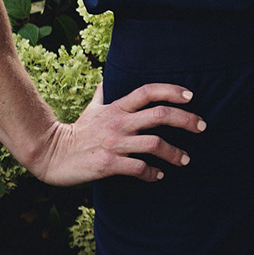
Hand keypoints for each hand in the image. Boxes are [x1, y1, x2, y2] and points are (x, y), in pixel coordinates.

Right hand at [25, 82, 204, 186]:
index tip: (191, 96)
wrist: (51, 154)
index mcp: (117, 107)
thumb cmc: (76, 132)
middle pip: (160, 115)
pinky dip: (153, 173)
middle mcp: (119, 122)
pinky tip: (159, 175)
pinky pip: (138, 168)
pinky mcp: (108, 164)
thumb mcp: (92, 109)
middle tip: (202, 127)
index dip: (172, 91)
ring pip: (154, 144)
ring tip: (185, 159)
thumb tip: (108, 78)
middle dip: (186, 120)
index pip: (149, 91)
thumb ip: (103, 94)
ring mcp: (114, 143)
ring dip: (175, 153)